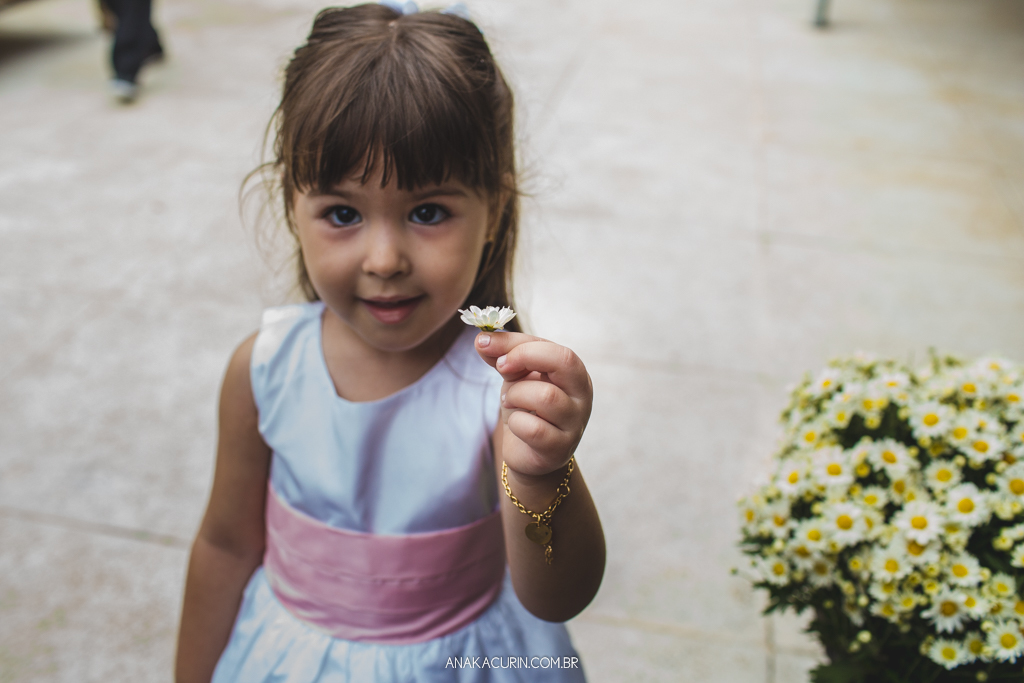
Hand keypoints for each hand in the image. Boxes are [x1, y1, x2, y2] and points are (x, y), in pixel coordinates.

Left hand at [475, 332, 592, 476]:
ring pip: (546, 396)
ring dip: (516, 395)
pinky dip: (516, 423)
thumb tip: (482, 339)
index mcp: (574, 372)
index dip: (518, 344)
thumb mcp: (515, 377)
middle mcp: (582, 395)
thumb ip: (503, 356)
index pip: (553, 347)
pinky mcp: (560, 448)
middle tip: (502, 367)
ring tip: (509, 401)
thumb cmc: (526, 408)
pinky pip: (535, 428)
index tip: (487, 344)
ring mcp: (574, 423)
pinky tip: (517, 425)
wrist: (527, 451)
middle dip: (525, 357)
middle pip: (564, 360)